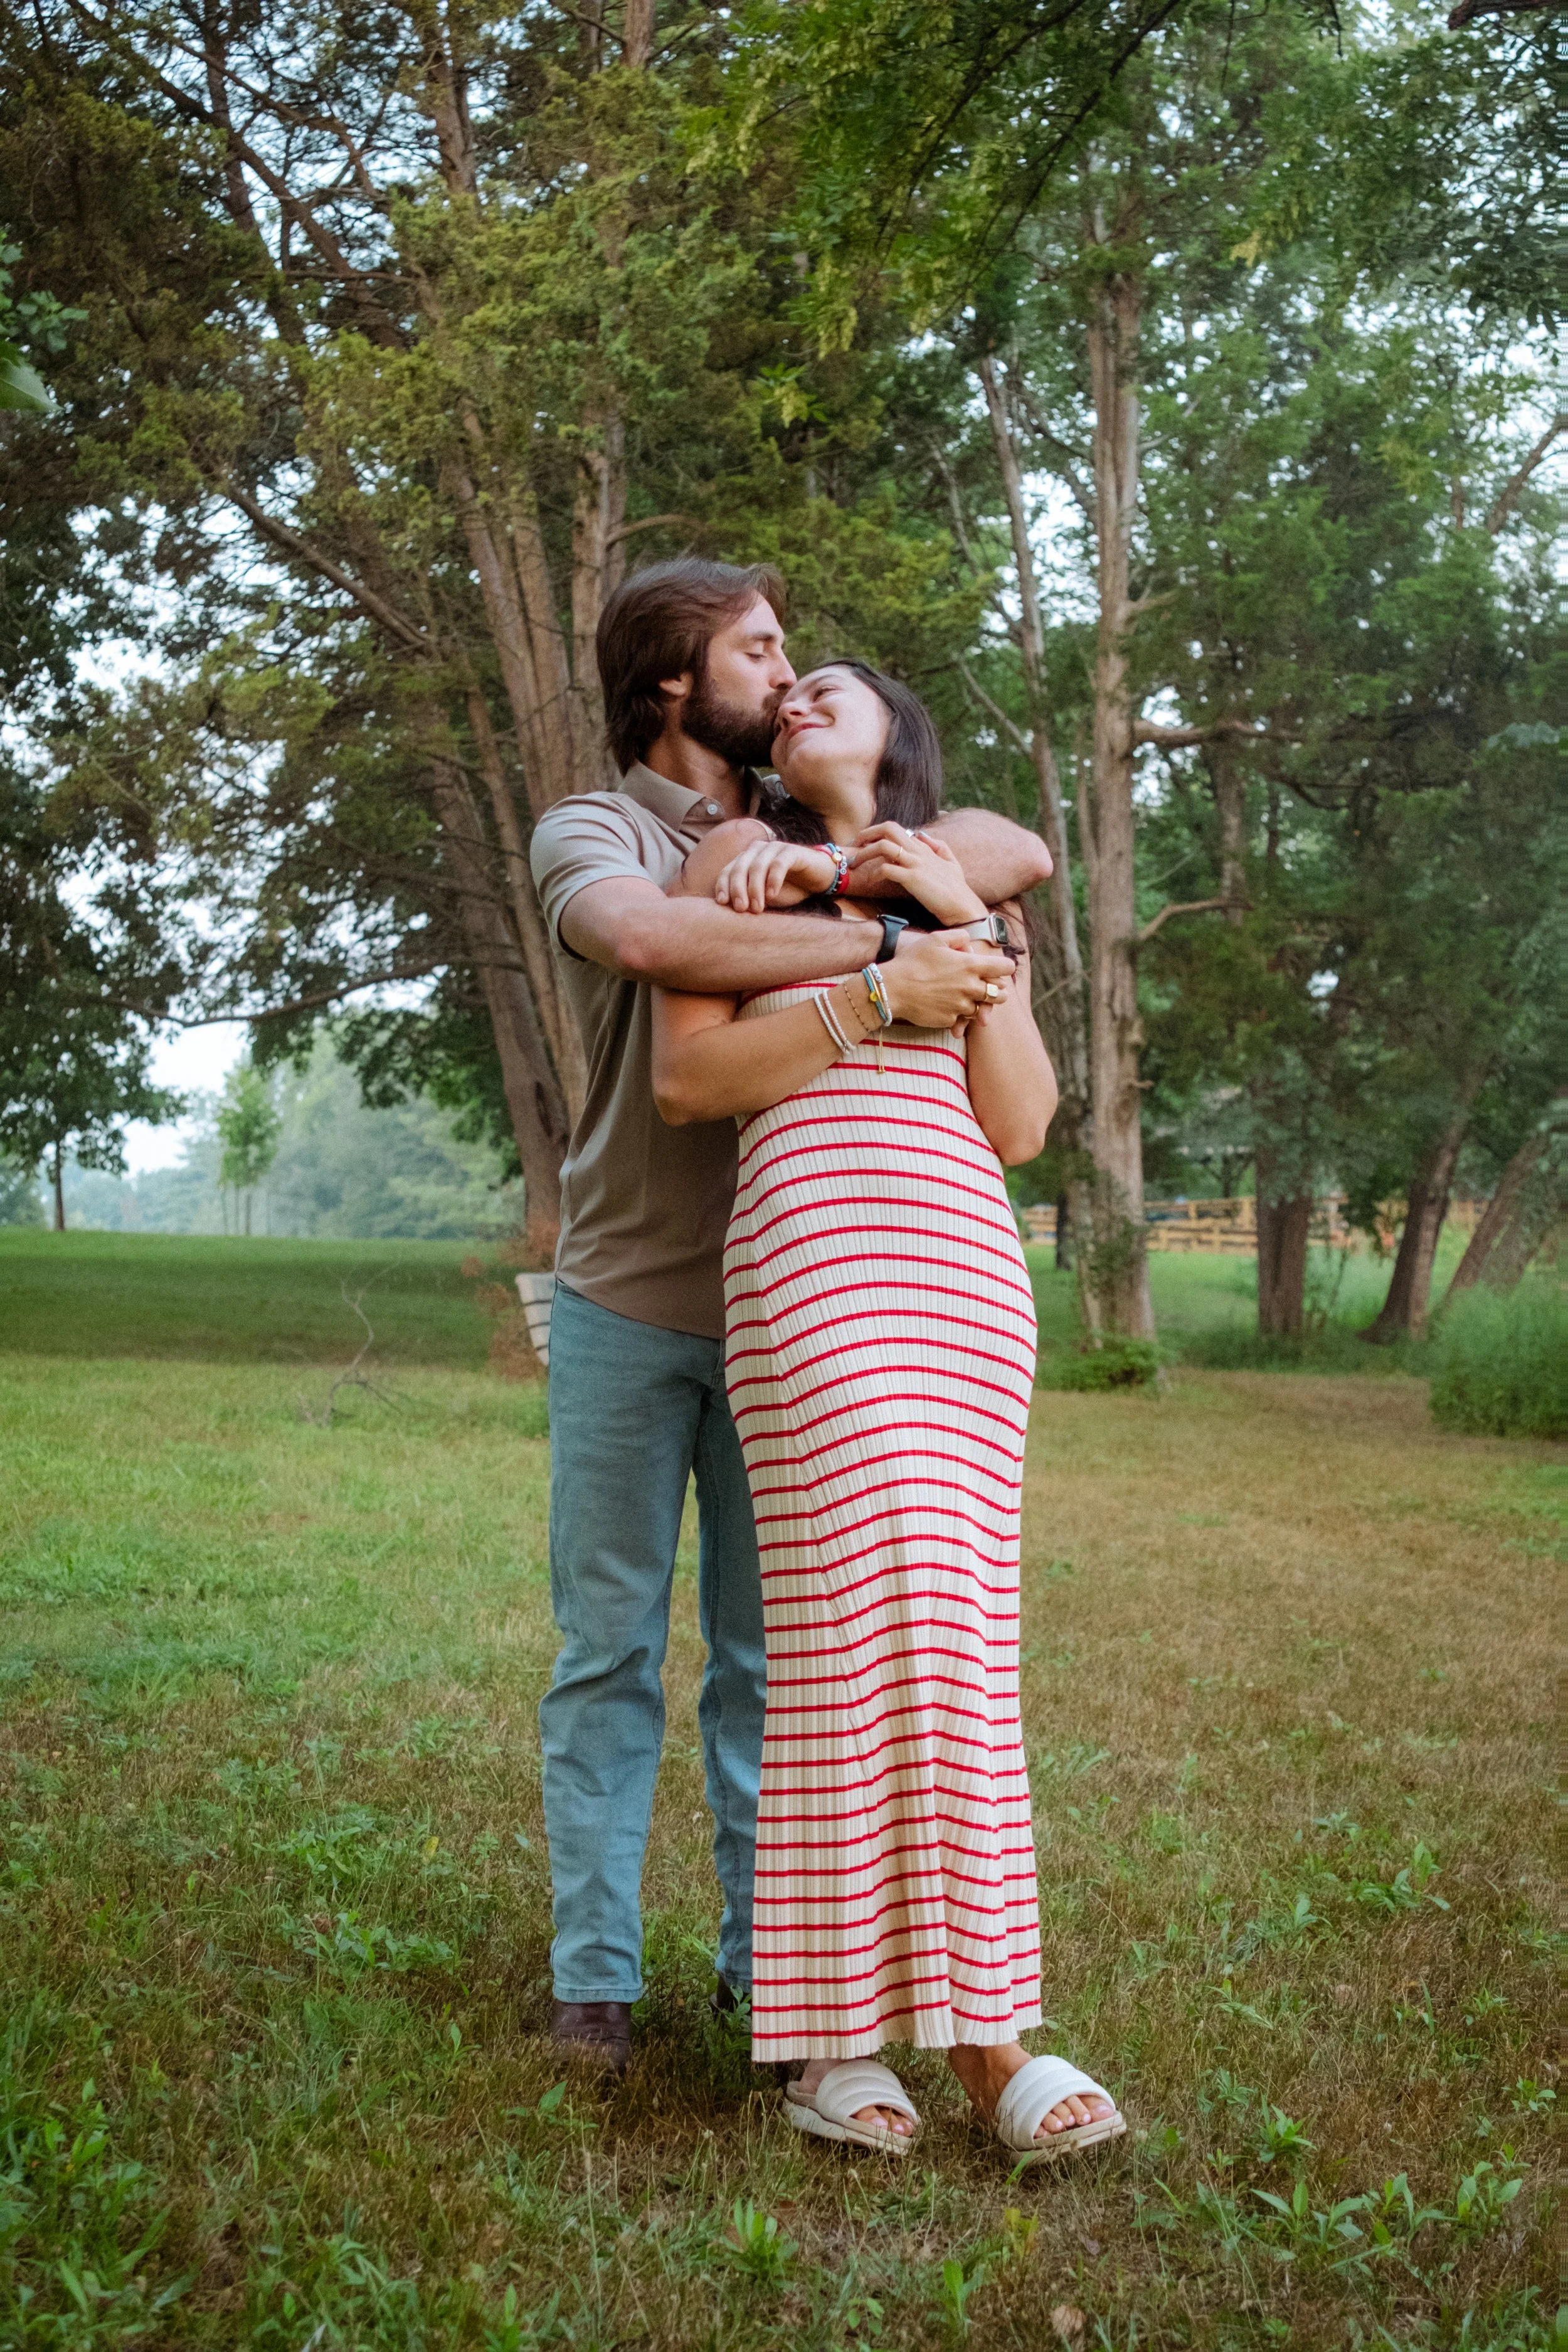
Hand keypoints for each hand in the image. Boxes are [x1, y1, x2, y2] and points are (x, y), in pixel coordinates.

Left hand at [713, 837, 836, 912]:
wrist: (818, 878)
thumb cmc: (789, 889)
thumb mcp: (764, 898)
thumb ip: (748, 901)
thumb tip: (727, 917)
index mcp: (746, 859)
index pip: (727, 871)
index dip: (723, 886)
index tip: (722, 904)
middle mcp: (757, 850)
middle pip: (740, 867)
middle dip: (737, 889)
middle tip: (741, 909)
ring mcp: (774, 848)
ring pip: (757, 866)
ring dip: (755, 888)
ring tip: (757, 908)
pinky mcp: (792, 851)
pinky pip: (778, 864)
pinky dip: (773, 880)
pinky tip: (772, 895)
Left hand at [847, 823, 987, 923]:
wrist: (963, 906)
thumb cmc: (957, 889)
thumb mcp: (952, 862)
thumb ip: (939, 846)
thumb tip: (922, 834)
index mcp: (924, 847)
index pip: (895, 829)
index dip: (876, 832)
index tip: (864, 843)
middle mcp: (918, 851)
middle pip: (888, 828)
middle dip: (866, 833)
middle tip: (853, 846)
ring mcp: (915, 863)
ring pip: (883, 846)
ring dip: (864, 853)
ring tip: (853, 864)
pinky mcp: (913, 879)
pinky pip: (887, 869)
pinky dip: (874, 873)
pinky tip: (870, 881)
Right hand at [881, 931, 1012, 1031]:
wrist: (892, 989)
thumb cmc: (912, 961)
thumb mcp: (935, 939)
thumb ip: (958, 937)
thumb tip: (970, 944)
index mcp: (970, 966)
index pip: (1005, 968)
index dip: (1005, 967)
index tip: (999, 968)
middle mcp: (970, 987)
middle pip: (1001, 995)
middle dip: (997, 991)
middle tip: (988, 987)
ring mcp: (961, 1006)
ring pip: (981, 1009)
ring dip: (977, 1004)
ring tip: (964, 997)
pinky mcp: (950, 1020)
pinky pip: (961, 1019)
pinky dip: (958, 1015)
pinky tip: (946, 1007)